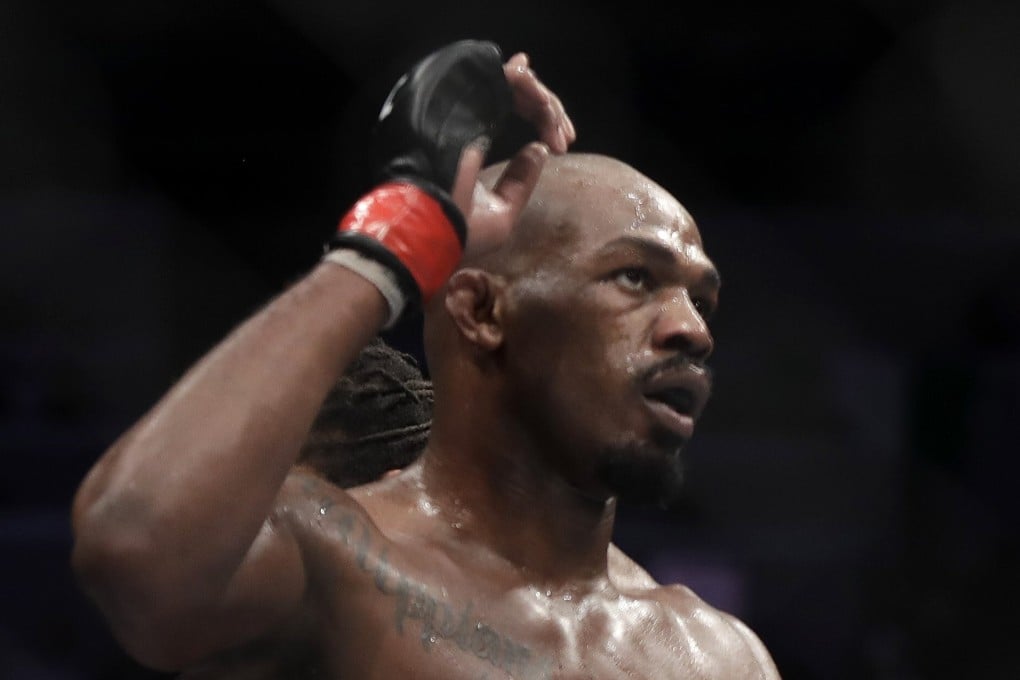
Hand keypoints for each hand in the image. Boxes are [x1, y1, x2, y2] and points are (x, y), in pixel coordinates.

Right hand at [450, 53, 571, 259]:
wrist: (430, 227)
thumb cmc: (460, 230)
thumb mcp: (502, 212)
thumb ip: (521, 181)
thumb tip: (540, 150)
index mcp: (473, 137)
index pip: (511, 109)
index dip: (541, 116)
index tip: (562, 143)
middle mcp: (469, 117)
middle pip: (518, 93)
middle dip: (550, 112)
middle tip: (566, 137)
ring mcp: (467, 107)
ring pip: (518, 83)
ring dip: (547, 105)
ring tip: (560, 135)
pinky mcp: (467, 99)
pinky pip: (509, 79)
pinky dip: (534, 92)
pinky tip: (548, 114)